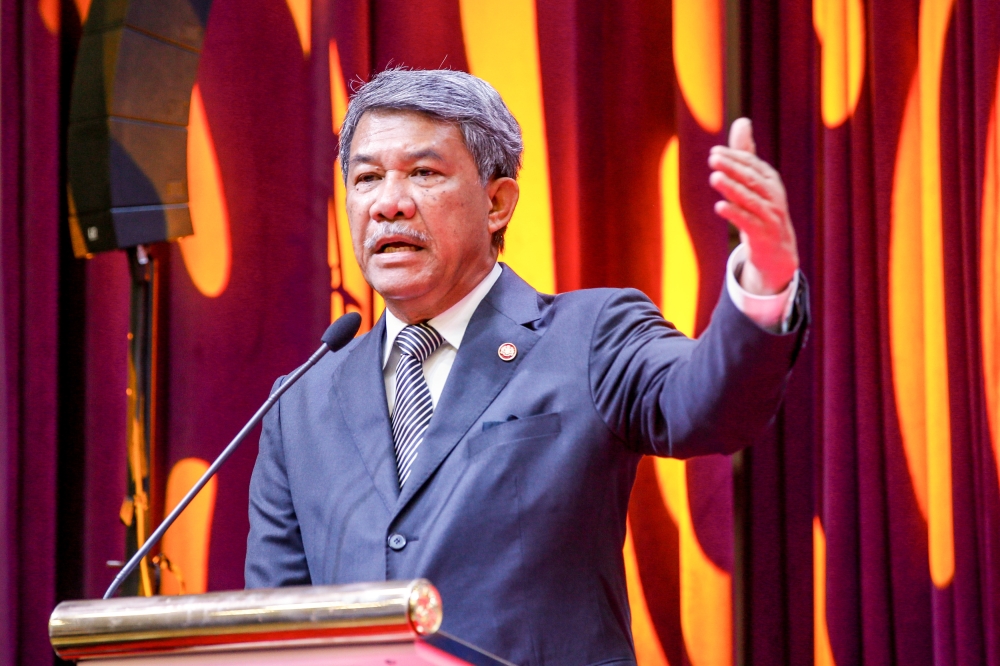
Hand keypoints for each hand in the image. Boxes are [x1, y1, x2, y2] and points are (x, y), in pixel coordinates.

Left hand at [708, 118, 798, 294]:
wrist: (777, 250)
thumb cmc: (761, 210)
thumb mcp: (755, 182)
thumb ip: (746, 154)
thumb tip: (742, 121)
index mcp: (769, 180)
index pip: (752, 165)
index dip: (734, 157)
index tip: (715, 152)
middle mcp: (773, 195)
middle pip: (751, 179)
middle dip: (732, 168)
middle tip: (713, 159)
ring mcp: (770, 215)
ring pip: (749, 199)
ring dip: (732, 188)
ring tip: (714, 178)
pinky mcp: (763, 234)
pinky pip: (748, 222)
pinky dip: (734, 213)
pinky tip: (719, 207)